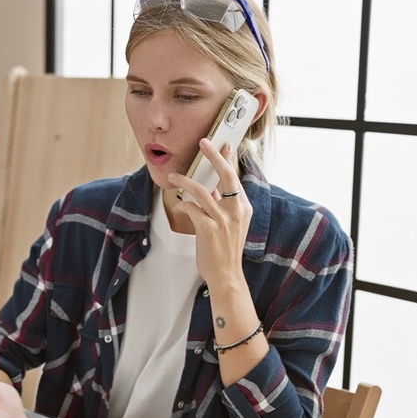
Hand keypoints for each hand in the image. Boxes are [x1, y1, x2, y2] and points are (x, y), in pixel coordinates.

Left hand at [171, 138, 252, 288]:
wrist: (226, 275)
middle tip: (204, 142)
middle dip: (214, 156)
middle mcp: (236, 210)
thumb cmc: (225, 250)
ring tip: (173, 177)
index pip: (235, 177)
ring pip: (202, 190)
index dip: (228, 159)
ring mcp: (223, 219)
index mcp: (243, 207)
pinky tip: (178, 203)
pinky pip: (192, 208)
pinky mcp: (209, 229)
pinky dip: (183, 203)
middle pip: (226, 175)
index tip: (223, 144)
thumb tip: (213, 189)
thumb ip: (223, 206)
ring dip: (185, 180)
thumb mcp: (230, 225)